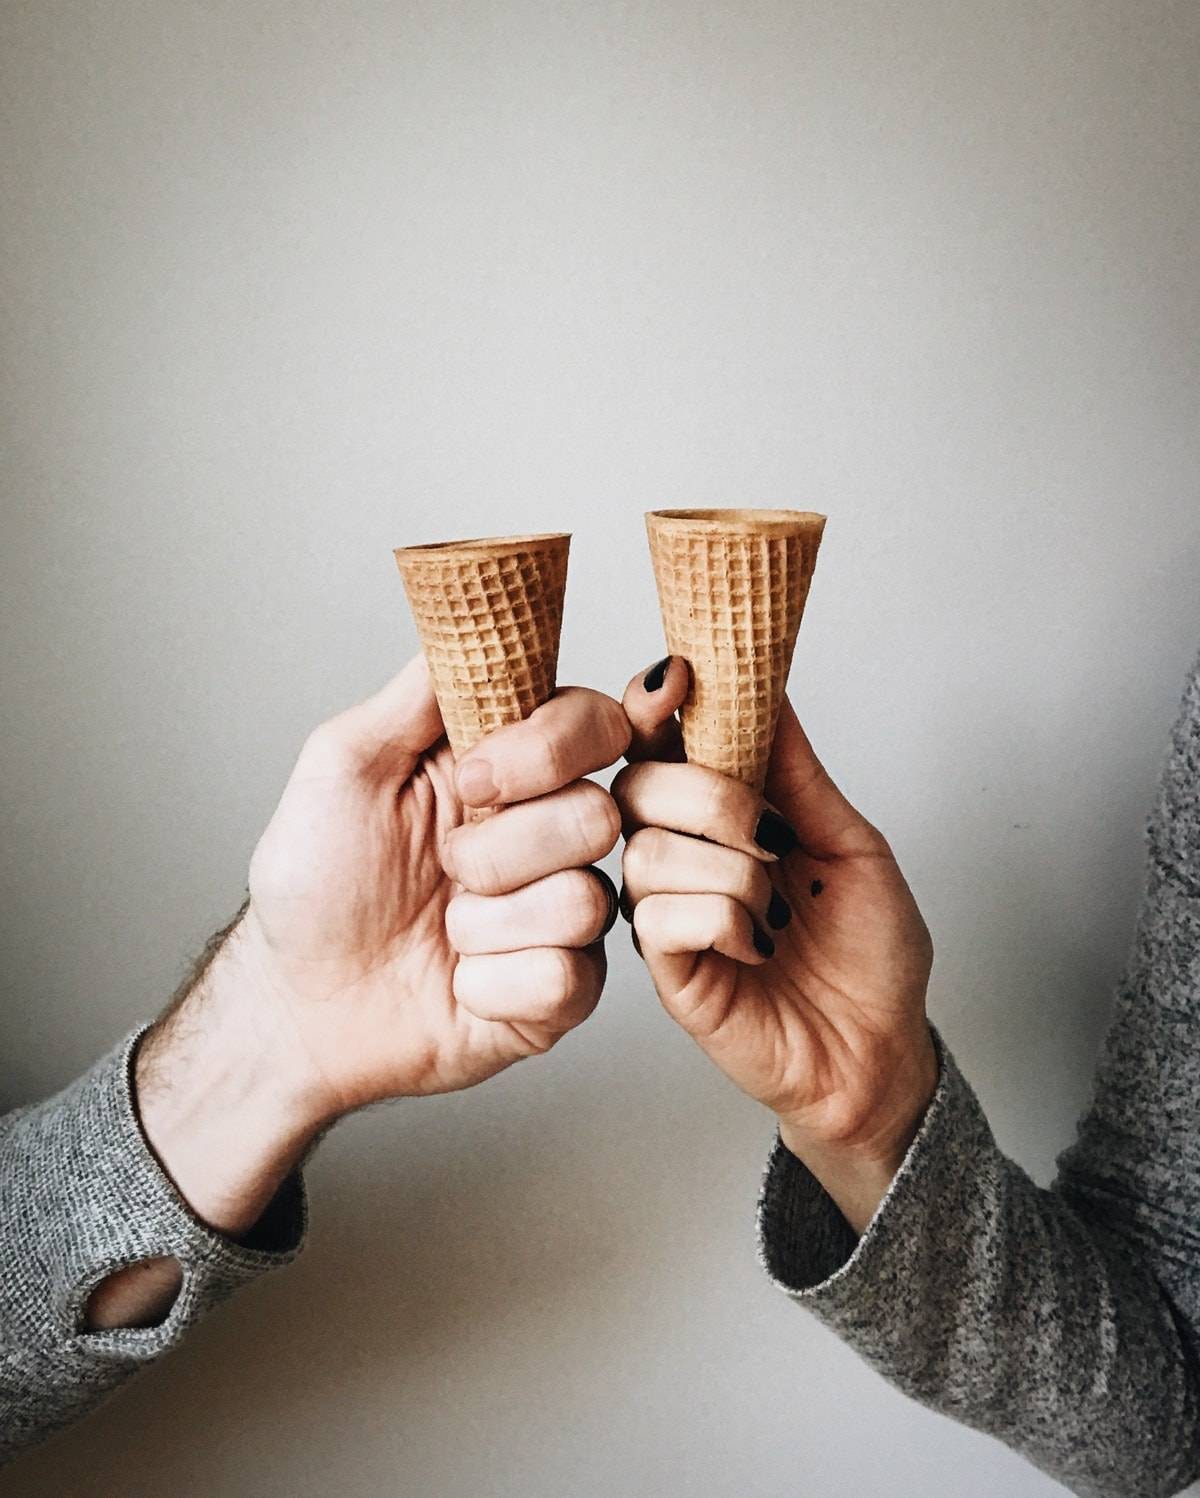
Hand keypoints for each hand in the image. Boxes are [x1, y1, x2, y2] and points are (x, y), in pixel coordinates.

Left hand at [131, 657, 627, 1238]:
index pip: (596, 723)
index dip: (549, 749)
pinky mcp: (565, 991)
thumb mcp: (345, 763)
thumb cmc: (316, 881)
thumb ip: (423, 688)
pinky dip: (491, 982)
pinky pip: (565, 977)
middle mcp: (550, 832)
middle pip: (598, 813)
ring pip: (584, 900)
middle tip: (439, 866)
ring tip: (442, 929)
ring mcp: (563, 912)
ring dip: (487, 922)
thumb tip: (477, 611)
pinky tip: (458, 981)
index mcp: (511, 768)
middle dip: (499, 848)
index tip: (474, 778)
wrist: (300, 1001)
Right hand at [611, 657, 936, 1231]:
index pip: (658, 743)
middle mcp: (681, 855)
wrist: (881, 1050)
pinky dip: (724, 920)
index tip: (680, 678)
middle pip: (638, 784)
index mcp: (719, 814)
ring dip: (732, 871)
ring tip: (778, 909)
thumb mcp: (853, 844)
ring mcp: (667, 912)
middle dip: (711, 795)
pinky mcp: (667, 971)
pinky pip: (659, 918)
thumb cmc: (871, 954)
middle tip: (773, 834)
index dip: (654, 705)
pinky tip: (759, 944)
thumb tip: (768, 688)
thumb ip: (799, 775)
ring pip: (648, 850)